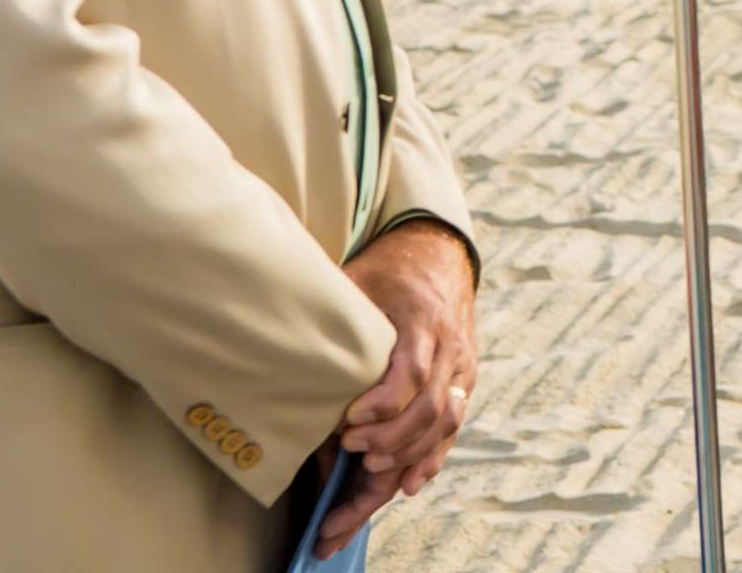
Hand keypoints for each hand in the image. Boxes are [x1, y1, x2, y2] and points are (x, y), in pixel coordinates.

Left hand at [322, 219, 478, 555]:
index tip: (347, 423)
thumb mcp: (358, 279)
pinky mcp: (462, 383)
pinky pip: (452, 428)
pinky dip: (431, 458)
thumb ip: (332, 314)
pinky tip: (408, 484)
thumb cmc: (389, 271)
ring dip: (409, 452)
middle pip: (432, 405)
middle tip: (351, 451)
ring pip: (446, 422)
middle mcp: (450, 347)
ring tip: (370, 470)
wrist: (440, 256)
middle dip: (392, 437)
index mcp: (424, 319)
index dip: (384, 402)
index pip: (413, 369)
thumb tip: (280, 344)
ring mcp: (461, 368)